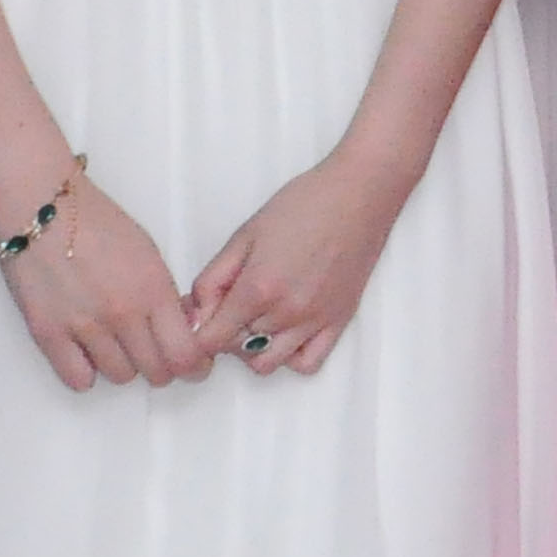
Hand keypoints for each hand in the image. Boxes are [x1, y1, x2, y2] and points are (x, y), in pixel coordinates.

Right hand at [0, 169, 204, 390]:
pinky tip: (90, 356)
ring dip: (126, 368)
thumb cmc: (99, 225)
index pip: (185, 352)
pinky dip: (88, 374)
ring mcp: (84, 326)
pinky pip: (77, 379)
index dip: (195, 366)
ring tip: (122, 348)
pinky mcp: (48, 334)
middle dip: (164, 368)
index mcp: (154, 290)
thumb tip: (180, 329)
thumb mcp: (150, 255)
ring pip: (121, 376)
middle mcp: (123, 314)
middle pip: (156, 371)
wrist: (44, 212)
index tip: (196, 365)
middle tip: (160, 357)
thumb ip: (165, 296)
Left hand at [184, 145, 411, 375]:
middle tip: (231, 305)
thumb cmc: (303, 205)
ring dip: (253, 349)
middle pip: (234, 350)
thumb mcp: (244, 235)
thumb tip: (197, 312)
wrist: (360, 192)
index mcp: (257, 288)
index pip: (209, 339)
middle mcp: (286, 312)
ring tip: (258, 320)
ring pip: (266, 364)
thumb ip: (212, 278)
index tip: (205, 311)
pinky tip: (287, 331)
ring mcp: (315, 320)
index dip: (199, 328)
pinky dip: (290, 357)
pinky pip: (308, 363)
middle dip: (224, 333)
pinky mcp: (339, 320)